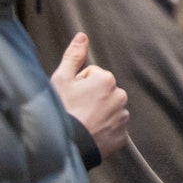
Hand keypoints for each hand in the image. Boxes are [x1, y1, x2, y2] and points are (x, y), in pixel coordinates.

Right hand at [50, 32, 128, 158]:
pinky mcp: (122, 137)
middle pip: (102, 92)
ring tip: (81, 124)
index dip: (78, 85)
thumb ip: (73, 56)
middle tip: (75, 111)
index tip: (70, 97)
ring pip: (108, 110)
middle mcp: (120, 96)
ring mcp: (123, 117)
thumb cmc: (59, 111)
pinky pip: (113, 128)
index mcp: (107, 79)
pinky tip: (90, 134)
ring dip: (98, 114)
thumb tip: (82, 35)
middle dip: (90, 98)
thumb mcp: (60, 80)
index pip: (92, 75)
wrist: (63, 147)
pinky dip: (103, 130)